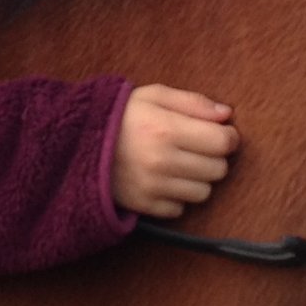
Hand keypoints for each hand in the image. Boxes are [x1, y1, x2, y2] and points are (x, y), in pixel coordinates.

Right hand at [113, 85, 238, 219]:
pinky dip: (177, 196)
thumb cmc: (121, 115)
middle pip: (218, 170)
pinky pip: (180, 209)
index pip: (222, 142)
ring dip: (198, 178)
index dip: (229, 137)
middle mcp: (162, 161)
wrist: (77, 143)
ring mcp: (152, 187)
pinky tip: (165, 179)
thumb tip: (226, 115)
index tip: (222, 133)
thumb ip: (192, 103)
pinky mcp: (144, 206)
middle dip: (214, 157)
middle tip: (198, 147)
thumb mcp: (154, 95)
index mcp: (166, 129)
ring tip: (181, 163)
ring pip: (203, 193)